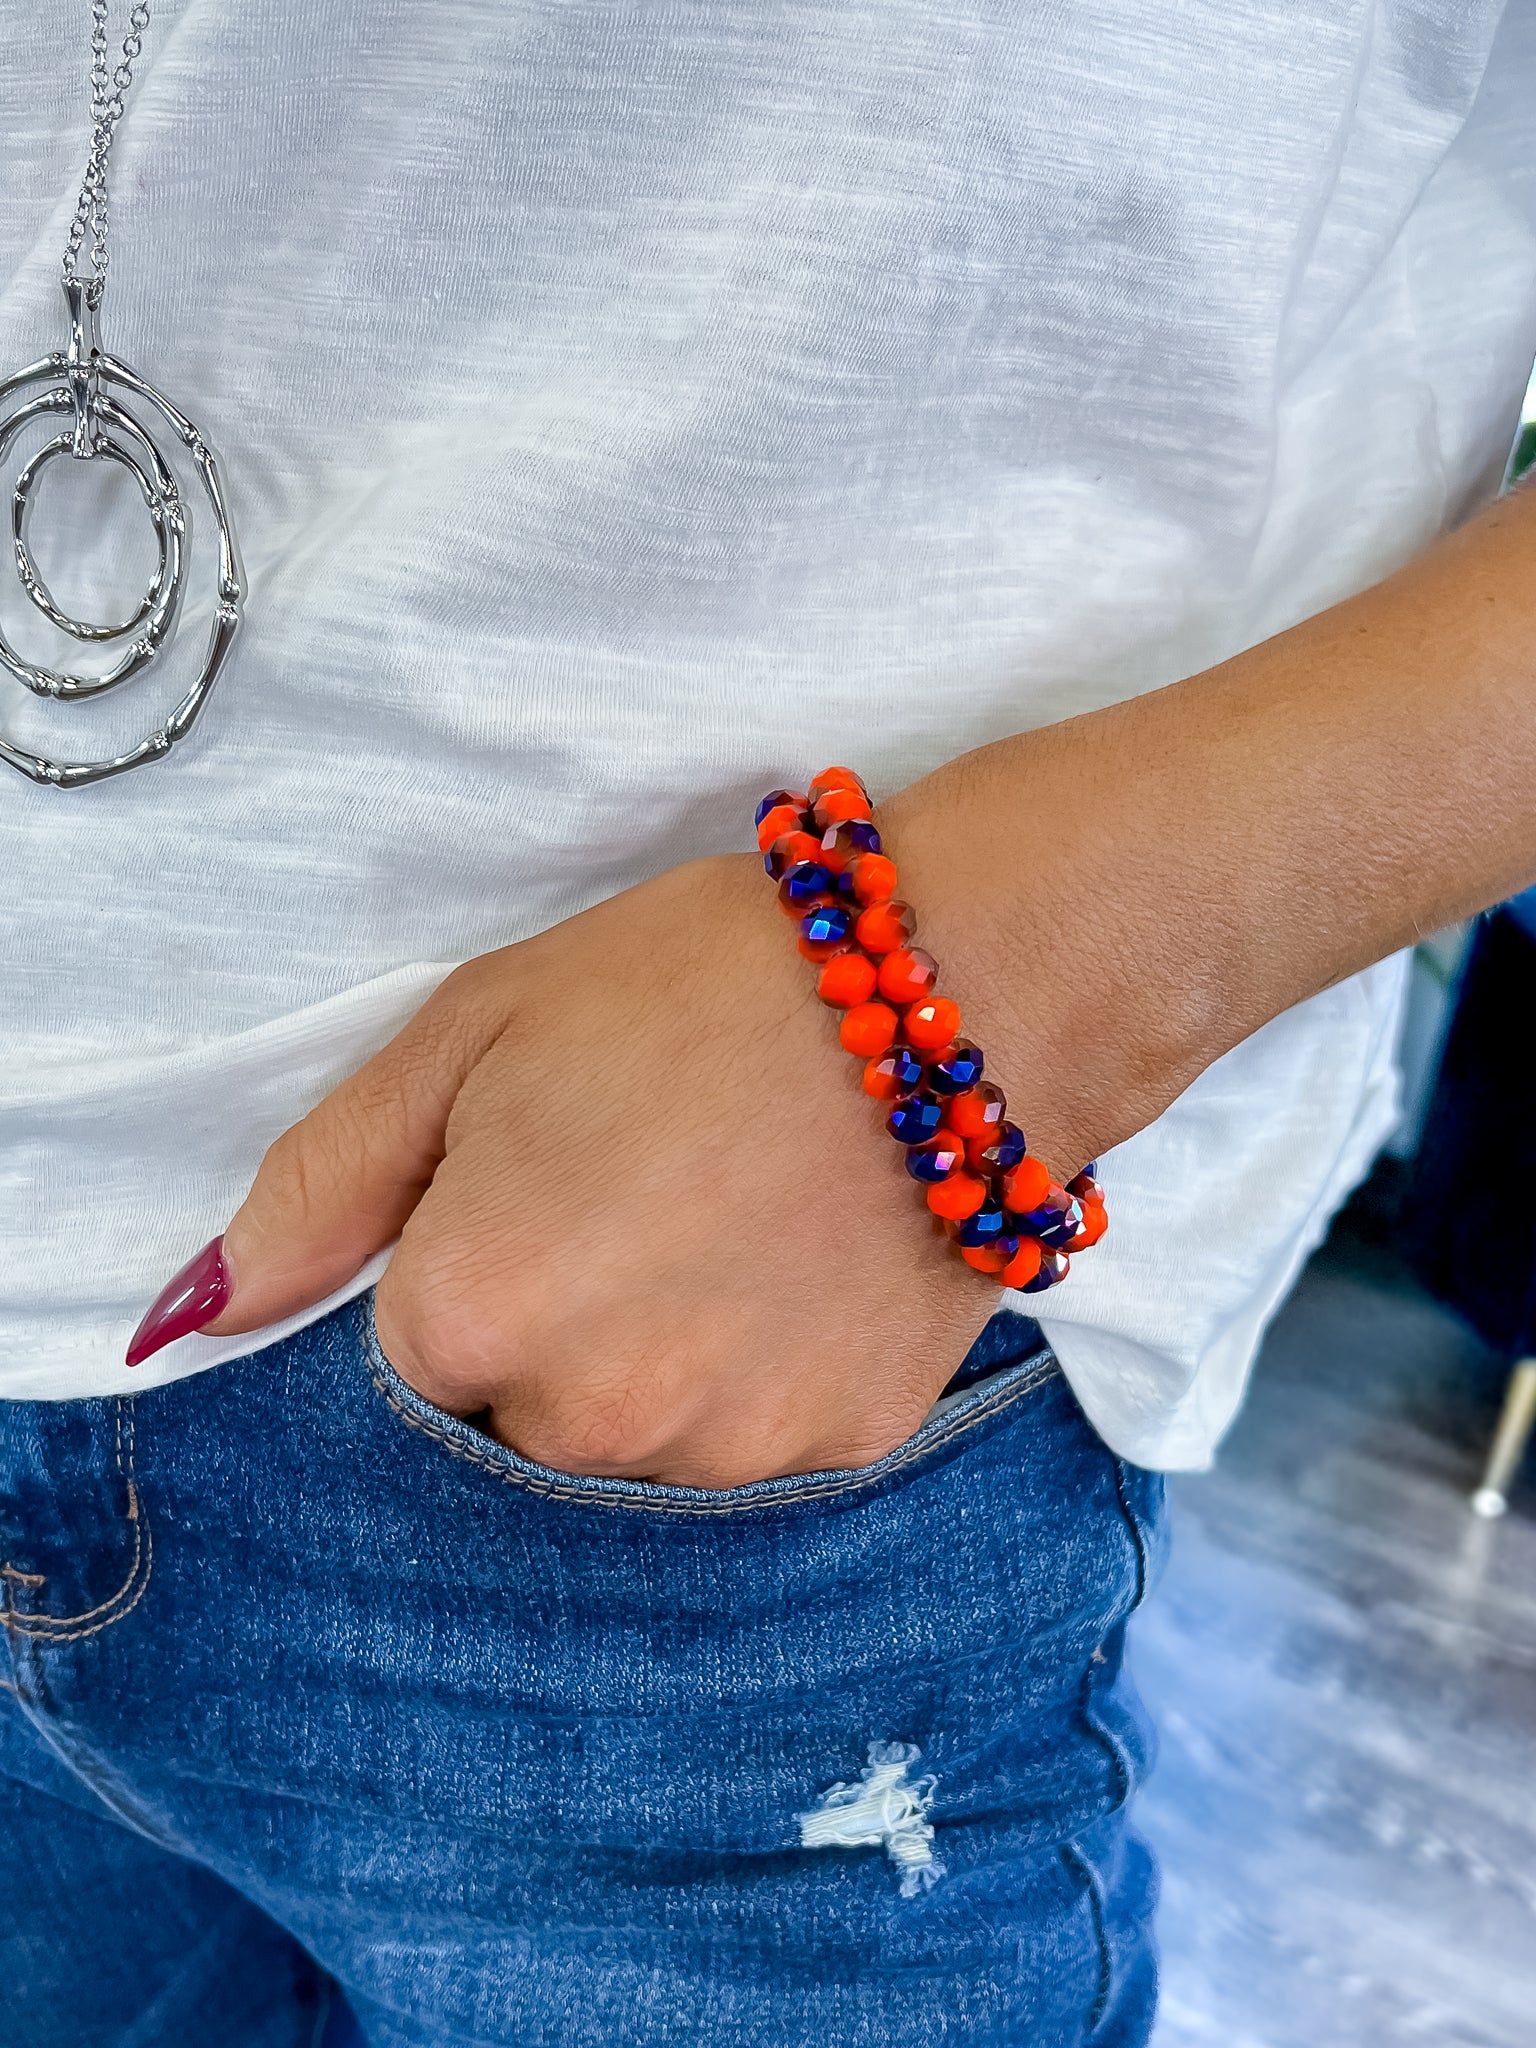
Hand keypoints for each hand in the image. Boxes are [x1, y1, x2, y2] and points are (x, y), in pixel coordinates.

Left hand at [177, 736, 1220, 1485]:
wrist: (962, 980)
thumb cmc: (700, 980)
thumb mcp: (477, 1029)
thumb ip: (324, 1182)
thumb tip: (197, 1316)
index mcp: (472, 1311)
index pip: (416, 1344)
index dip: (484, 1244)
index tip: (561, 1165)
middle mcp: (588, 1417)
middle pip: (526, 1410)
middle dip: (567, 1317)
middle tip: (660, 1183)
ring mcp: (726, 1450)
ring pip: (644, 1439)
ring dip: (667, 1359)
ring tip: (745, 1220)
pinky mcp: (843, 1448)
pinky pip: (758, 1439)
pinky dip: (769, 1368)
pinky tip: (811, 1261)